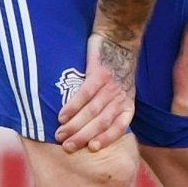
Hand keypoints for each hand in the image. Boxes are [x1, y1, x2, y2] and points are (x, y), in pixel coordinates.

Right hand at [56, 32, 138, 153]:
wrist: (119, 38)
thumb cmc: (117, 68)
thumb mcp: (123, 90)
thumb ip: (112, 108)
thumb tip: (94, 129)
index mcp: (127, 103)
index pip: (119, 127)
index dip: (106, 139)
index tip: (92, 148)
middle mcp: (119, 96)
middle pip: (101, 122)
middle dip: (83, 136)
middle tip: (67, 146)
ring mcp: (109, 85)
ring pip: (91, 110)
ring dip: (75, 125)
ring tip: (60, 134)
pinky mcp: (98, 73)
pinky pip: (84, 94)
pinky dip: (72, 107)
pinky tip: (62, 116)